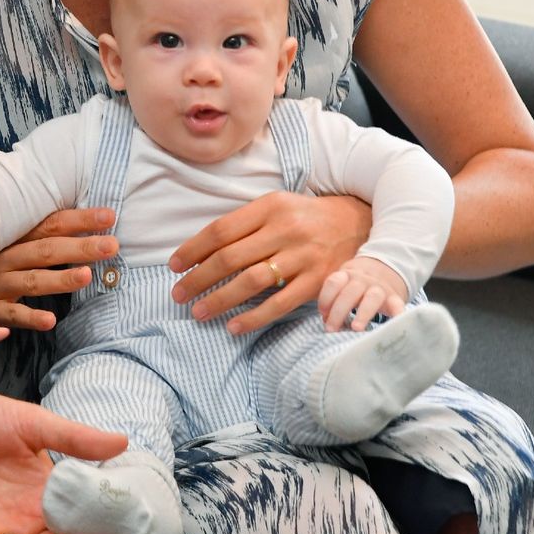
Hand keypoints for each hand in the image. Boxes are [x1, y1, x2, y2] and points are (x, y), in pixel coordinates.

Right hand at [0, 209, 118, 330]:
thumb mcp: (7, 241)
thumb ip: (39, 234)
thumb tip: (84, 224)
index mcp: (13, 237)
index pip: (51, 224)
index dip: (80, 220)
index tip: (109, 216)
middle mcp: (5, 257)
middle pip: (46, 250)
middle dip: (80, 246)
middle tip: (112, 245)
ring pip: (32, 280)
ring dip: (59, 278)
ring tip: (87, 275)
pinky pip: (11, 315)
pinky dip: (29, 317)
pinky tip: (50, 320)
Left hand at [168, 190, 370, 334]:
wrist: (359, 223)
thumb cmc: (304, 216)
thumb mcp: (275, 206)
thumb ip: (243, 224)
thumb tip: (201, 251)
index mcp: (269, 207)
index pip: (221, 230)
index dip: (193, 249)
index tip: (174, 266)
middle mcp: (285, 229)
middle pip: (231, 257)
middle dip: (198, 278)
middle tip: (177, 294)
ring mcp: (303, 257)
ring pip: (252, 282)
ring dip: (220, 299)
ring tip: (198, 311)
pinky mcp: (319, 281)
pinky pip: (280, 303)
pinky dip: (254, 317)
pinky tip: (233, 326)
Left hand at [318, 256, 407, 331]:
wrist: (383, 270)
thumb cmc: (356, 286)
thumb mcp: (344, 285)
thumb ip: (335, 300)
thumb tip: (328, 322)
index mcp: (347, 275)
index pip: (334, 282)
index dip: (326, 298)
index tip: (322, 314)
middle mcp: (363, 280)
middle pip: (350, 293)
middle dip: (338, 312)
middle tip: (331, 329)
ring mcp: (380, 288)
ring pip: (372, 298)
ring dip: (363, 313)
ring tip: (356, 328)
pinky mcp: (394, 298)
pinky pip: (397, 305)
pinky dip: (397, 314)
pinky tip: (394, 324)